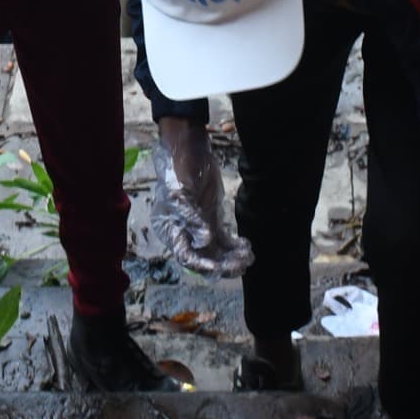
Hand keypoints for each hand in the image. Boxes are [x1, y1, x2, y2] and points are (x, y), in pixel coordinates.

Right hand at [147, 120, 253, 274]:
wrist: (188, 150)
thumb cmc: (178, 171)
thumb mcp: (180, 194)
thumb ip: (191, 219)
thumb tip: (205, 241)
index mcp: (171, 230)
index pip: (186, 255)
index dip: (202, 264)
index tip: (219, 267)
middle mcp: (185, 233)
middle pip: (204, 257)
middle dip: (222, 264)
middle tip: (241, 265)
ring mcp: (200, 227)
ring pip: (216, 251)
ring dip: (231, 257)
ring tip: (248, 257)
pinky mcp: (212, 219)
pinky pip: (224, 238)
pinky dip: (234, 245)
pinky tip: (246, 246)